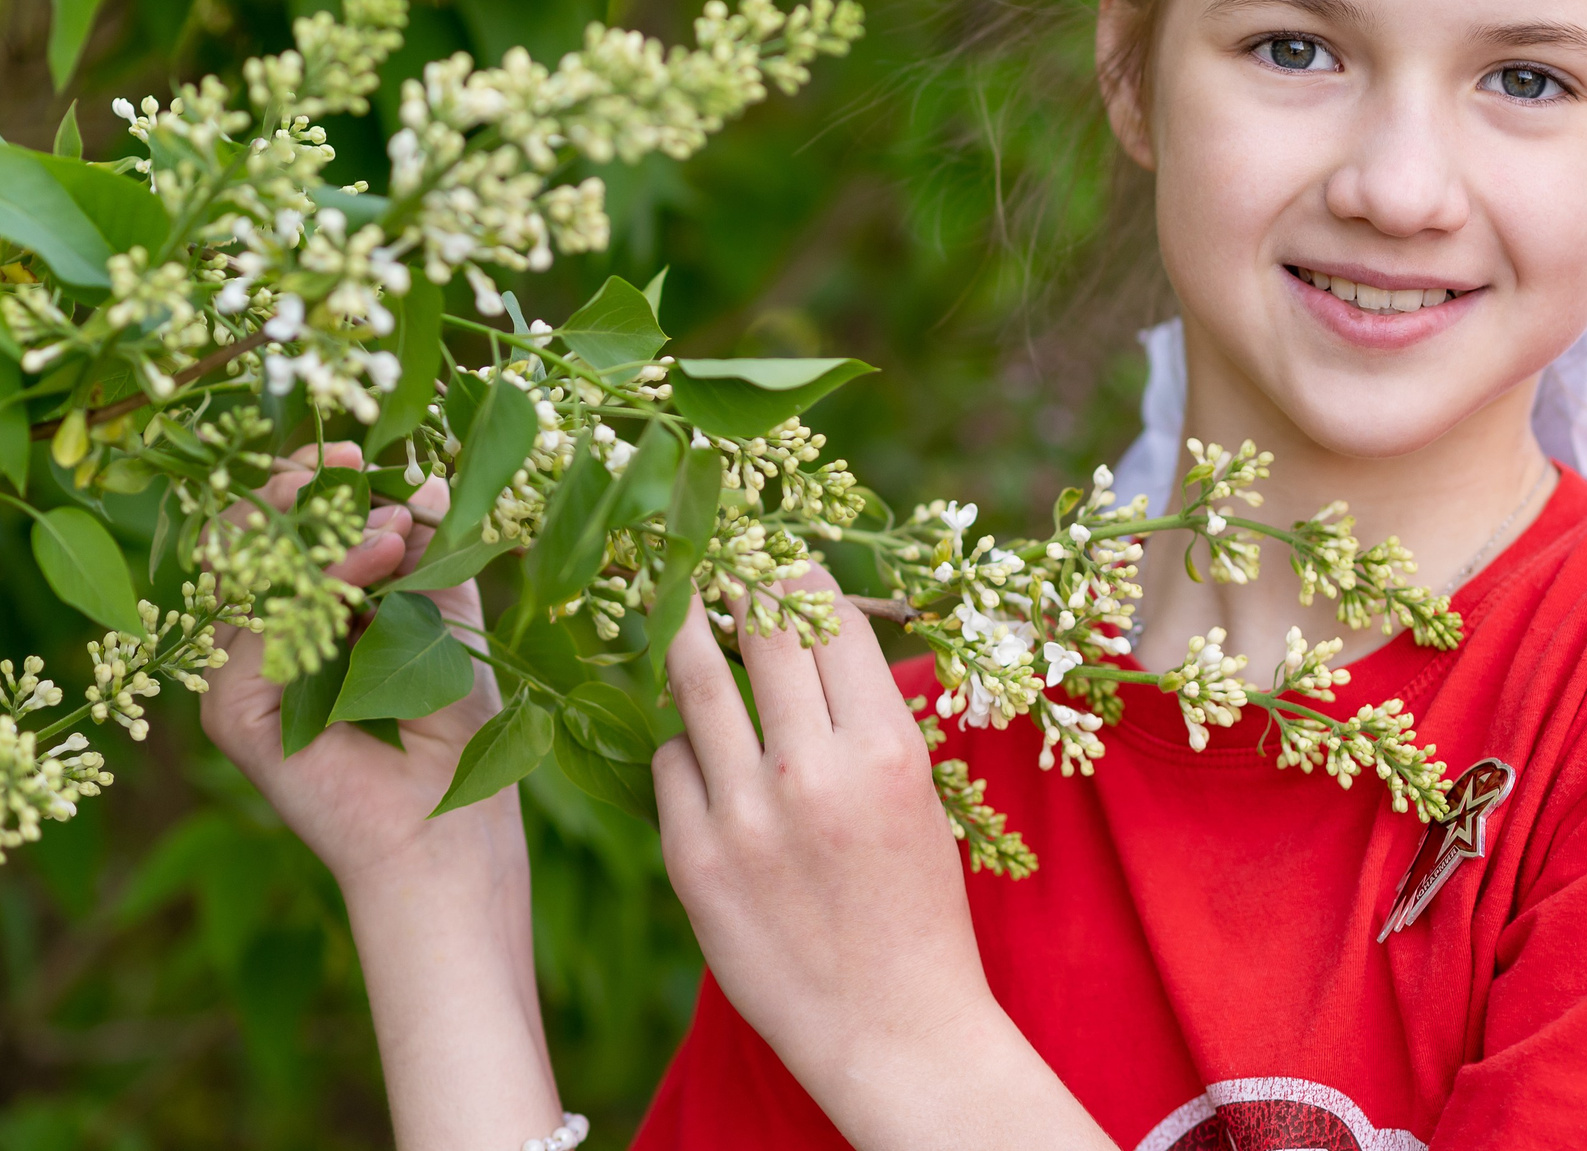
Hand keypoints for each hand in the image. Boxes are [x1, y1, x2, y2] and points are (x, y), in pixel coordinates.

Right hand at [199, 441, 561, 1150]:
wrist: (454, 826)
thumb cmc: (456, 731)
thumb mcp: (449, 621)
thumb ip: (431, 557)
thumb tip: (428, 485)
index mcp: (304, 618)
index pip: (282, 533)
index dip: (312, 487)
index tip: (360, 453)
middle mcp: (261, 645)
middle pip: (245, 542)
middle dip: (299, 494)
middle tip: (352, 468)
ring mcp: (240, 679)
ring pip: (248, 575)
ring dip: (321, 534)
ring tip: (392, 529)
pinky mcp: (236, 714)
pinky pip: (259, 628)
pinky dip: (318, 584)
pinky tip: (376, 563)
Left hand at [655, 575, 1115, 1150]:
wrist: (892, 1027)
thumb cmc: (917, 904)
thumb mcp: (917, 791)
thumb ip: (864, 715)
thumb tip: (808, 627)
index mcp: (885, 749)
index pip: (830, 617)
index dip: (801, 578)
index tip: (783, 563)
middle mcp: (812, 772)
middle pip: (758, 627)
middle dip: (738, 582)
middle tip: (720, 558)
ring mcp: (744, 817)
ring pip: (691, 681)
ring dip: (685, 634)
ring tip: (676, 605)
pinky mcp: (693, 861)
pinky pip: (668, 763)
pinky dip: (682, 748)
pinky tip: (703, 758)